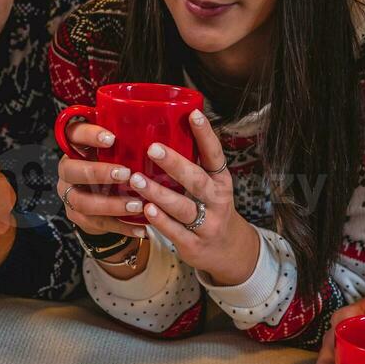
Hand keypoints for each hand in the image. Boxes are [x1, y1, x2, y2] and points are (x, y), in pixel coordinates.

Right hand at [55, 122, 149, 239]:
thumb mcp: (117, 149)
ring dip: (111, 204)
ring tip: (136, 205)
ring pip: (83, 202)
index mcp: (76, 147)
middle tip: (126, 174)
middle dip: (99, 173)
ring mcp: (70, 195)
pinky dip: (122, 227)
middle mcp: (68, 170)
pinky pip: (98, 224)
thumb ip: (128, 141)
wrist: (99, 197)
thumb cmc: (114, 164)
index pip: (74, 133)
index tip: (112, 138)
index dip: (89, 135)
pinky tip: (141, 227)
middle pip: (72, 170)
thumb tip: (161, 128)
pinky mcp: (79, 218)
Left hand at [132, 109, 259, 287]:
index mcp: (221, 181)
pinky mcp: (194, 245)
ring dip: (159, 193)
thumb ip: (193, 164)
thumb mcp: (211, 185)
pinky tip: (145, 209)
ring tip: (136, 179)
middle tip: (152, 148)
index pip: (215, 154)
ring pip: (183, 207)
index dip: (205, 134)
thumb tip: (164, 129)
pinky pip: (175, 232)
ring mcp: (207, 224)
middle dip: (175, 164)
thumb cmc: (210, 207)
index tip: (193, 114)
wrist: (228, 250)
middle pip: (196, 180)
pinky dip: (160, 221)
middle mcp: (217, 201)